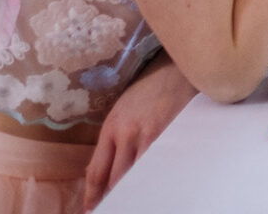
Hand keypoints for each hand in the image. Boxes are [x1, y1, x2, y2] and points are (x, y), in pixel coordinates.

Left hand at [84, 56, 197, 208]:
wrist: (176, 68)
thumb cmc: (151, 89)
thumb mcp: (124, 111)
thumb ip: (115, 139)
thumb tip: (105, 169)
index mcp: (110, 128)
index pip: (96, 171)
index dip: (93, 195)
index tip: (91, 209)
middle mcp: (124, 134)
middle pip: (114, 179)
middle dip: (113, 199)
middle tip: (113, 209)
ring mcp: (146, 135)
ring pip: (135, 175)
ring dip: (133, 192)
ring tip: (133, 202)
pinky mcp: (167, 134)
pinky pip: (156, 165)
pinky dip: (154, 178)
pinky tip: (156, 186)